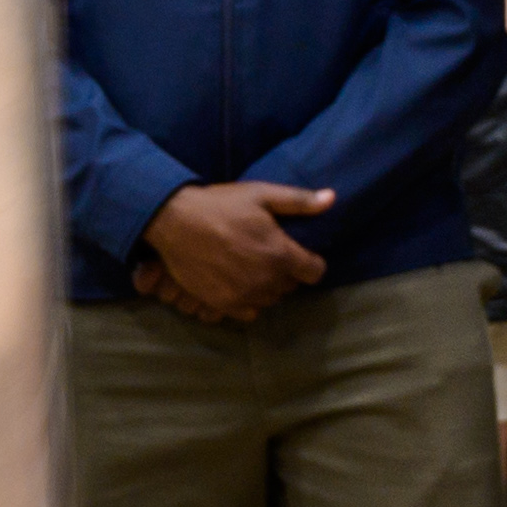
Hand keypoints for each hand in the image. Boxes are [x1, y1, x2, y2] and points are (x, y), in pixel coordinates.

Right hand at [138, 181, 335, 324]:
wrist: (175, 221)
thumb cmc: (220, 204)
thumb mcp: (261, 194)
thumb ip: (299, 201)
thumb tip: (332, 199)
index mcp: (281, 255)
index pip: (315, 272)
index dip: (311, 262)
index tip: (299, 253)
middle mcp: (266, 281)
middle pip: (291, 286)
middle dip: (287, 272)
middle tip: (269, 253)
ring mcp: (244, 295)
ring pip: (271, 299)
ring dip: (268, 286)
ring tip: (252, 266)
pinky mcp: (223, 305)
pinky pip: (249, 312)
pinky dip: (249, 300)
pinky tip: (238, 282)